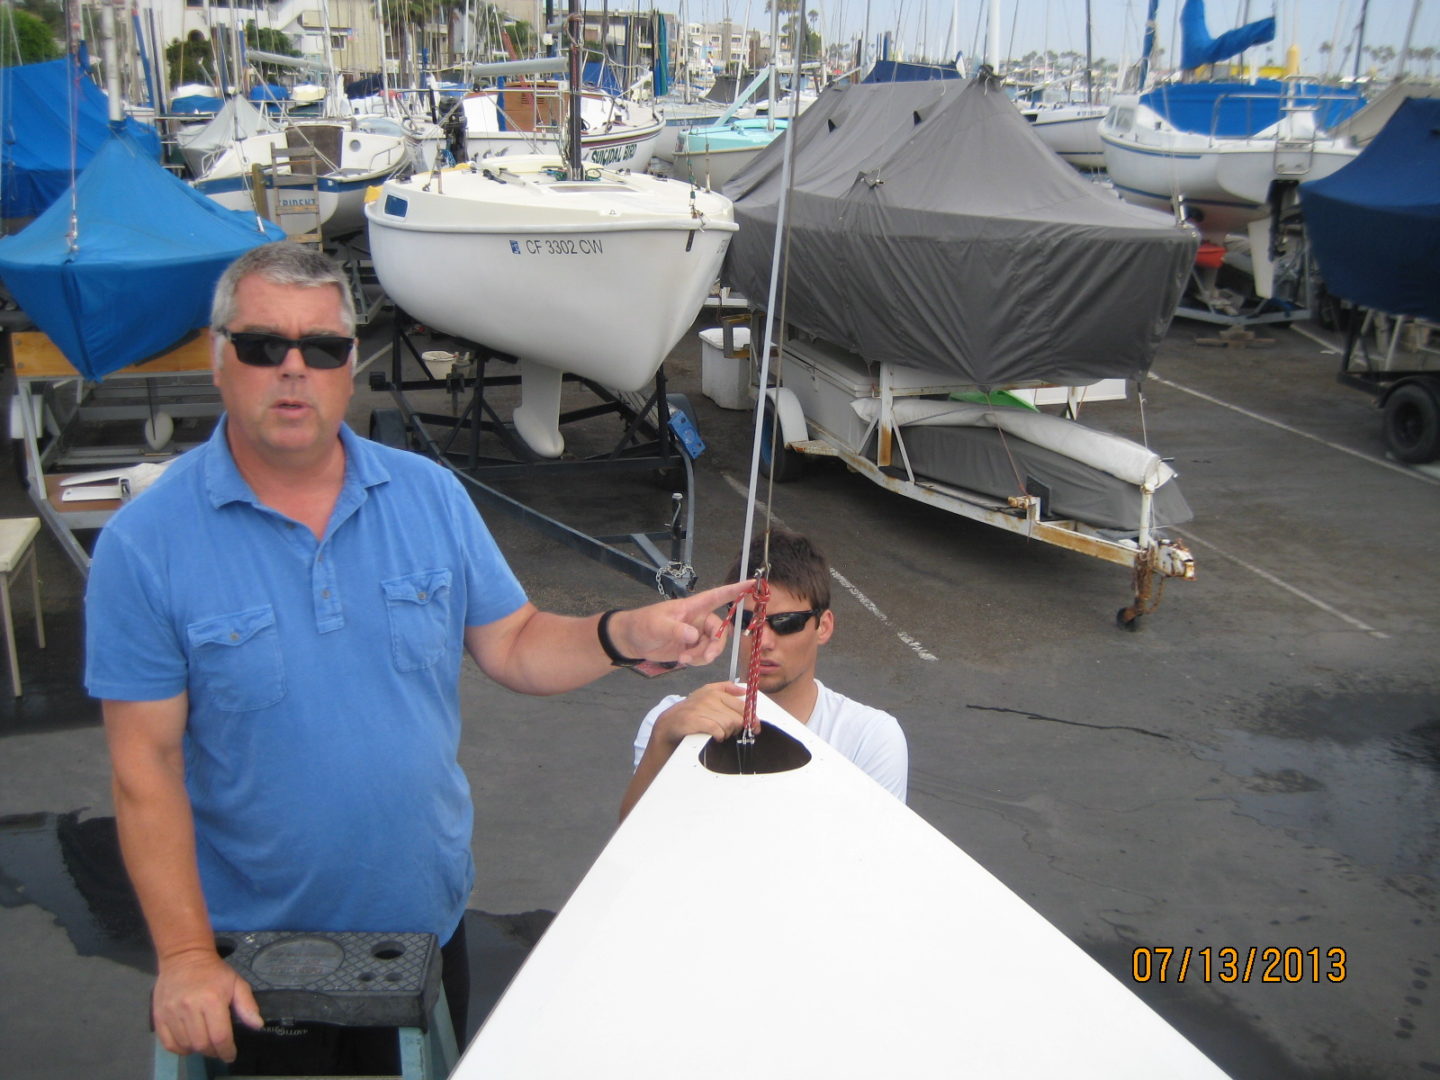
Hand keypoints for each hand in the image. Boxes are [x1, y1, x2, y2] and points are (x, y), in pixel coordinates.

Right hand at [152, 948, 263, 1061]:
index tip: (231, 1055)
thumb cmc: (214, 971)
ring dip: (197, 1050)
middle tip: (218, 1049)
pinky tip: (189, 1044)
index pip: (219, 1036)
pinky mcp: (159, 1016)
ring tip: (205, 1044)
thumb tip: (257, 1025)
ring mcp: (172, 1013)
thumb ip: (247, 1005)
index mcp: (212, 1000)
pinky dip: (180, 1049)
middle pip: (202, 1044)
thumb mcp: (236, 983)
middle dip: (213, 1051)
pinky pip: (168, 1043)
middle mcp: (190, 1008)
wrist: (184, 957)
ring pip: (185, 1045)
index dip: (226, 1050)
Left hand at [609, 579, 753, 667]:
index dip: (736, 590)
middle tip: (706, 657)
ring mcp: (696, 635)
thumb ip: (675, 630)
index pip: (717, 596)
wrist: (631, 641)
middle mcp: (698, 620)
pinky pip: (704, 656)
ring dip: (703, 655)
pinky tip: (684, 660)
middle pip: (720, 631)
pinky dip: (698, 661)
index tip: (753, 584)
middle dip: (715, 645)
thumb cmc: (643, 625)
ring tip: (685, 659)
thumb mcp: (657, 626)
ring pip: (713, 646)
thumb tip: (694, 637)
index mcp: (692, 607)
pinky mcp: (691, 649)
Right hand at [652, 681, 747, 749]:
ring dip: (726, 733)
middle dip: (736, 728)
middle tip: (730, 732)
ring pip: (728, 725)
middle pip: (736, 718)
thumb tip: (744, 691)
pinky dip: (719, 736)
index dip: (751, 718)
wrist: (670, 723)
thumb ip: (725, 689)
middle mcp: (709, 698)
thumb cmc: (691, 711)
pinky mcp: (695, 721)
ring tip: (720, 734)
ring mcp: (701, 709)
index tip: (754, 727)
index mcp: (715, 692)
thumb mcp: (706, 694)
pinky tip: (715, 737)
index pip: (741, 705)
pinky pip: (717, 731)